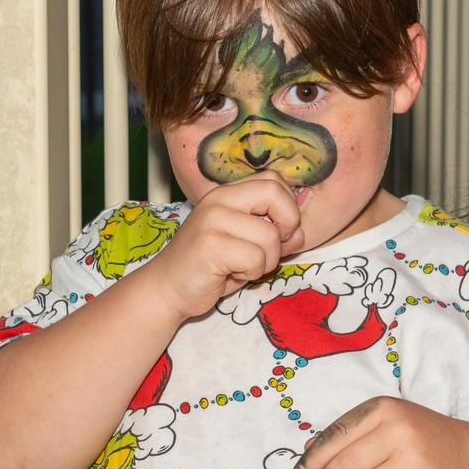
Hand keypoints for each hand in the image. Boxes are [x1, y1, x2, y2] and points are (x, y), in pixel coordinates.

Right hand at [150, 171, 305, 318]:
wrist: (168, 289)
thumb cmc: (213, 266)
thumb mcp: (246, 242)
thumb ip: (274, 232)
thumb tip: (300, 233)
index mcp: (229, 193)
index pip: (275, 180)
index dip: (288, 207)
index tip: (279, 231)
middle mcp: (220, 199)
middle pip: (276, 195)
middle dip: (287, 227)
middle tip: (269, 249)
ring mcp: (213, 220)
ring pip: (270, 237)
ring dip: (266, 261)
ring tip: (243, 267)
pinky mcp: (211, 245)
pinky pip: (256, 259)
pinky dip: (251, 274)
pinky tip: (231, 275)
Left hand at [293, 397, 468, 468]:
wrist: (466, 456)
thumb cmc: (417, 438)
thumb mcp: (385, 422)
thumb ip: (348, 433)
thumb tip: (308, 453)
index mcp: (384, 409)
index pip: (336, 436)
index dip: (312, 462)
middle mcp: (401, 430)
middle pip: (346, 468)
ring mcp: (417, 461)